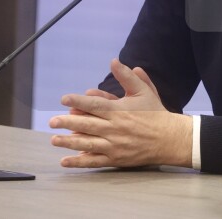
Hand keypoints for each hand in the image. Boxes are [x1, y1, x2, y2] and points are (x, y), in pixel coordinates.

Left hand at [49, 58, 191, 168]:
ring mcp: (114, 145)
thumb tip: (114, 61)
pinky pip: (94, 161)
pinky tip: (65, 161)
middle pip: (87, 125)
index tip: (63, 99)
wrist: (169, 138)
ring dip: (69, 142)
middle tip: (52, 122)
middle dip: (67, 123)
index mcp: (119, 111)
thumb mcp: (143, 90)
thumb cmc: (155, 113)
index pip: (95, 105)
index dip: (78, 101)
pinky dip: (79, 162)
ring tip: (54, 139)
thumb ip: (127, 76)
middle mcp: (114, 128)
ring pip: (87, 144)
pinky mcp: (116, 159)